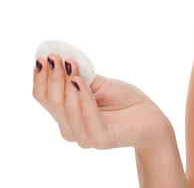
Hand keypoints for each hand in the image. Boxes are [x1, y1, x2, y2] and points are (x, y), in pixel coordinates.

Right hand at [32, 54, 171, 150]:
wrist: (150, 118)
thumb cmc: (124, 101)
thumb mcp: (98, 84)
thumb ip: (80, 77)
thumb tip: (61, 58)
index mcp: (66, 115)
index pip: (44, 97)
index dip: (40, 77)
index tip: (42, 57)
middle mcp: (70, 128)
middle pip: (52, 102)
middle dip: (52, 77)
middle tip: (54, 57)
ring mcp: (84, 136)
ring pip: (67, 109)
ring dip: (65, 84)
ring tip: (69, 64)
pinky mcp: (100, 139)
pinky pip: (88, 116)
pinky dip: (82, 97)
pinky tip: (80, 81)